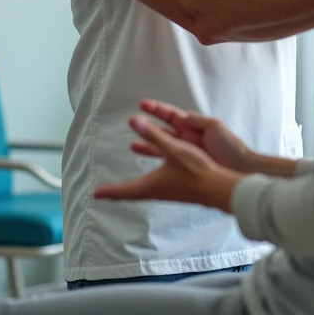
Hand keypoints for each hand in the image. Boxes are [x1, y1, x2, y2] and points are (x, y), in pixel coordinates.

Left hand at [94, 115, 238, 210]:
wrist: (218, 188)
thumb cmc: (195, 170)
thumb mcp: (173, 149)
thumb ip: (153, 135)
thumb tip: (133, 121)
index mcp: (151, 185)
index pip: (124, 190)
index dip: (109, 191)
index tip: (95, 194)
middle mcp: (156, 192)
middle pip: (131, 194)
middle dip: (118, 192)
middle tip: (104, 193)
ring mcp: (167, 193)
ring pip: (143, 192)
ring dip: (132, 187)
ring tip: (124, 187)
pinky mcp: (177, 190)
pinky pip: (154, 188)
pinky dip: (145, 185)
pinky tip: (151, 181)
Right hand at [134, 99, 252, 172]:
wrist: (240, 168)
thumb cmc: (230, 146)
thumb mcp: (214, 126)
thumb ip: (197, 120)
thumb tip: (183, 114)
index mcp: (193, 125)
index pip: (171, 114)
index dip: (157, 109)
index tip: (143, 104)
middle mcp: (187, 138)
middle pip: (162, 130)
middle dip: (147, 126)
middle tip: (132, 122)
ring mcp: (186, 152)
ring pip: (162, 147)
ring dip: (147, 145)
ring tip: (132, 146)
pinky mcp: (187, 166)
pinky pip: (168, 162)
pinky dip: (157, 161)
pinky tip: (147, 164)